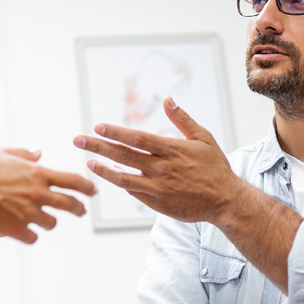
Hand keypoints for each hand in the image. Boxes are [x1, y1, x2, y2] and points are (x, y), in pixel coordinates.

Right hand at [0, 148, 95, 244]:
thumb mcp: (4, 153)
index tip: (92, 191)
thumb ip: (25, 154)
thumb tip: (38, 153)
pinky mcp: (17, 230)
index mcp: (38, 174)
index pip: (73, 181)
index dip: (87, 187)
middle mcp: (38, 194)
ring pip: (51, 223)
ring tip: (40, 220)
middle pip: (70, 205)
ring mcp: (28, 213)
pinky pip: (33, 237)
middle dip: (79, 209)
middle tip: (80, 211)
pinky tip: (23, 231)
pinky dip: (29, 235)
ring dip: (48, 222)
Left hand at [75, 98, 243, 223]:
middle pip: (123, 155)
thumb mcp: (203, 138)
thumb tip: (167, 100)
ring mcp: (158, 188)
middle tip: (78, 140)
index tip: (97, 127)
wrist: (226, 201)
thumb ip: (183, 120)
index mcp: (172, 149)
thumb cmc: (215, 167)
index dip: (115, 132)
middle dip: (98, 146)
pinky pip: (134, 193)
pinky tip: (110, 176)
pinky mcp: (158, 204)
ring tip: (88, 162)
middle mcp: (162, 168)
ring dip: (103, 169)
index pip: (137, 138)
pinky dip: (122, 184)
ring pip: (123, 178)